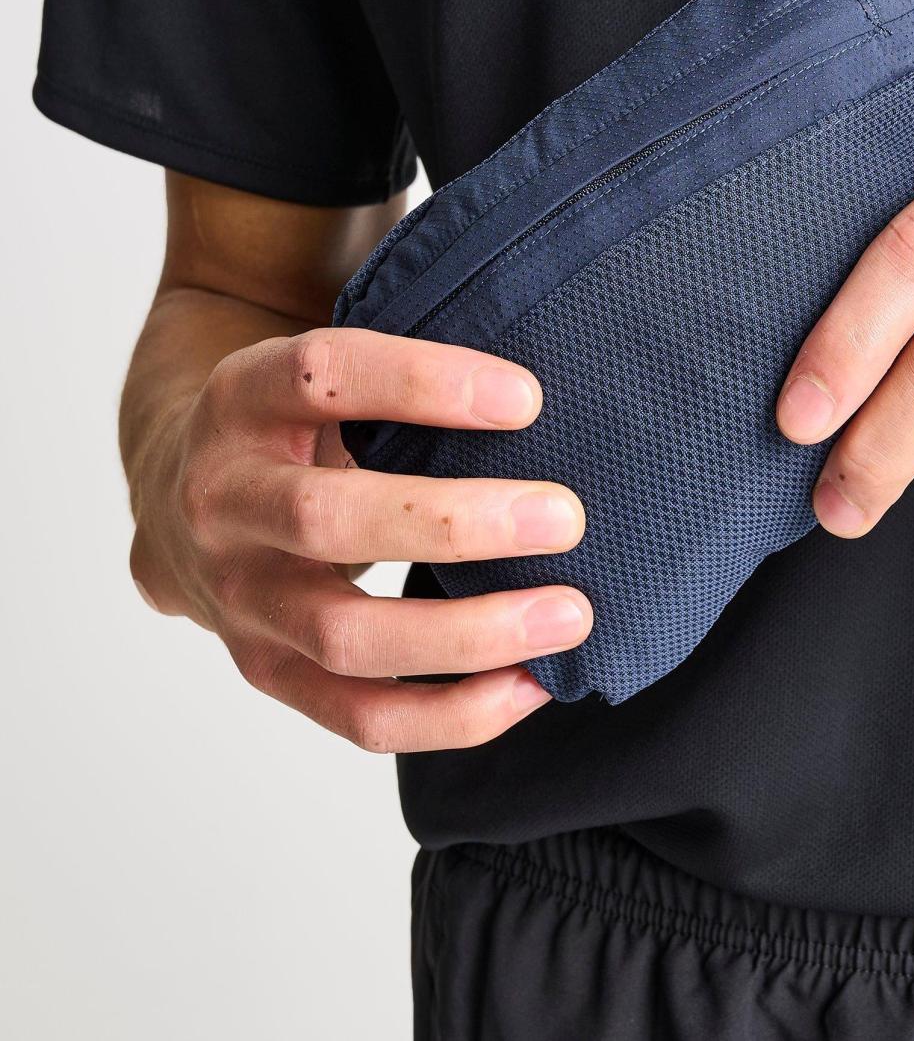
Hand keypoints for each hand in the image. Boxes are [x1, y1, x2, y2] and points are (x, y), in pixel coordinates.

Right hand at [130, 326, 588, 750]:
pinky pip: (358, 716)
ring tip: (570, 613)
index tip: (528, 399)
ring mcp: (240, 598)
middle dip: (455, 525)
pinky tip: (532, 684)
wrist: (178, 499)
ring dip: (469, 634)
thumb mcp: (324, 368)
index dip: (423, 383)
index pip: (324, 377)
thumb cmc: (297, 420)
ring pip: (346, 636)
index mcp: (243, 398)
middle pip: (327, 521)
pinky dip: (452, 714)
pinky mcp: (268, 671)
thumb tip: (555, 367)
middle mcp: (226, 501)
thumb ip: (406, 361)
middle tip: (564, 518)